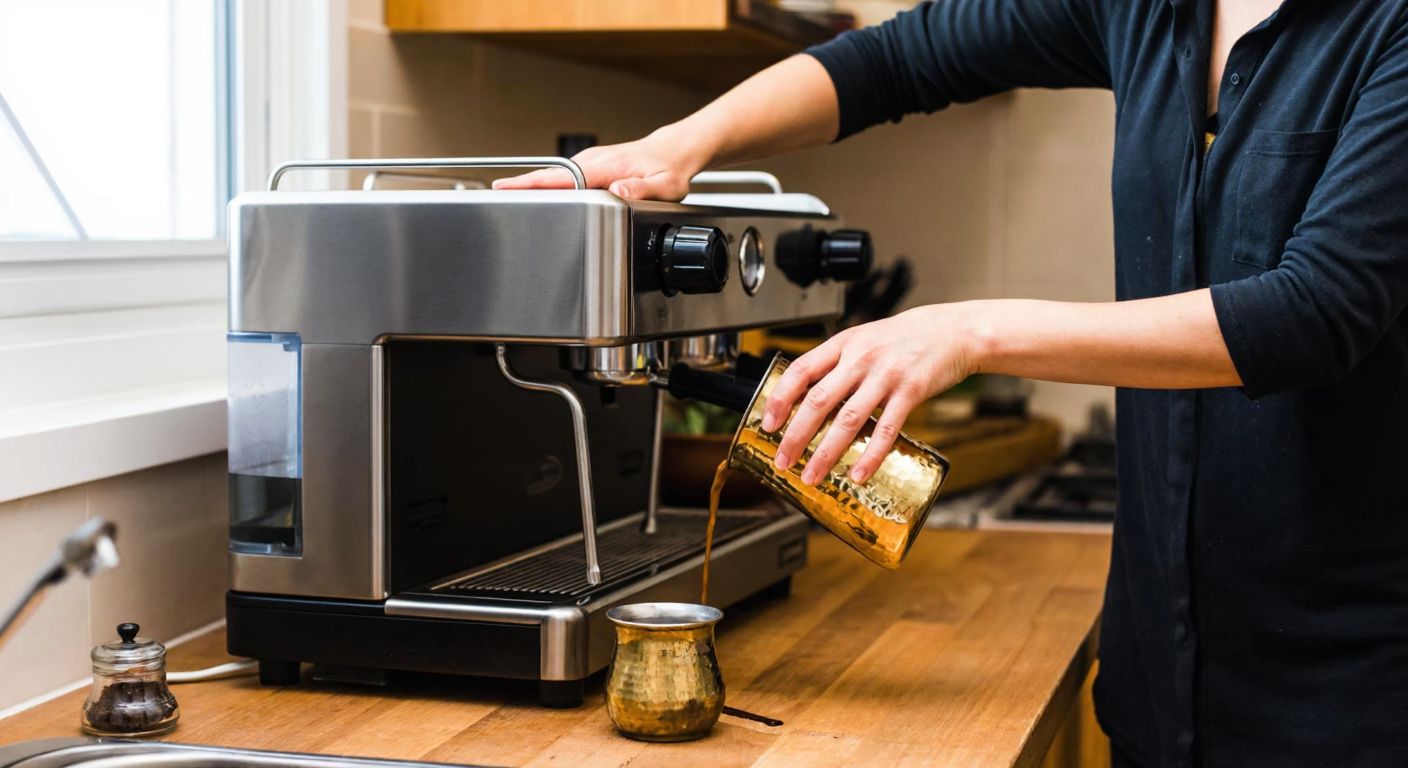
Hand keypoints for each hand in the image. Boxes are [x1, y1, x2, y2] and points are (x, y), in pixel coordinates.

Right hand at [492, 127, 708, 200]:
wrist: (672, 152)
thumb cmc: (669, 169)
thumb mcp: (665, 185)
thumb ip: (643, 189)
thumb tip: (619, 191)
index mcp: (604, 167)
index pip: (560, 177)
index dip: (531, 184)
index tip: (506, 188)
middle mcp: (592, 162)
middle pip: (547, 176)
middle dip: (519, 186)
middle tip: (494, 198)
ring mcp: (589, 164)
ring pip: (552, 177)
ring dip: (529, 187)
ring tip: (505, 201)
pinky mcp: (589, 168)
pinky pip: (561, 179)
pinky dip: (544, 186)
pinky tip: (533, 198)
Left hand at [760, 305, 979, 485]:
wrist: (952, 331)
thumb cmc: (902, 340)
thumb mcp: (862, 341)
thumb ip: (836, 366)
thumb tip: (805, 399)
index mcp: (843, 345)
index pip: (801, 371)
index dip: (781, 398)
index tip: (767, 424)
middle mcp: (861, 358)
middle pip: (819, 401)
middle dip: (796, 435)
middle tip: (782, 461)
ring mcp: (886, 376)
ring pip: (848, 419)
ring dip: (826, 452)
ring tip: (812, 475)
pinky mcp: (911, 392)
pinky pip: (887, 429)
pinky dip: (871, 455)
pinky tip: (858, 473)